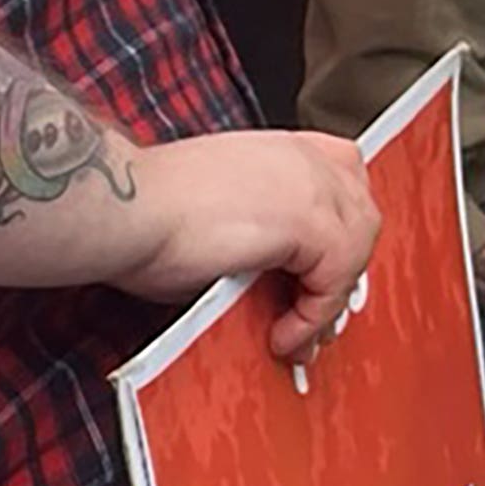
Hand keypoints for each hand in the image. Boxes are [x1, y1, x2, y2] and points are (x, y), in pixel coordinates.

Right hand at [114, 132, 380, 363]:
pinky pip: (337, 279)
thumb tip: (259, 284)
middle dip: (343, 270)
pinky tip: (281, 336)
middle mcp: (302, 158)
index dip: (341, 220)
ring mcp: (313, 186)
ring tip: (297, 336)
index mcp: (276, 149)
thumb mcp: (211, 214)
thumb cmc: (140, 213)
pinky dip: (313, 316)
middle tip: (316, 315)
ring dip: (328, 301)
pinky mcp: (312, 222)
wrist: (123, 208)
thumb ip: (253, 238)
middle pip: (361, 216)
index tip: (323, 262)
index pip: (343, 172)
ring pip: (357, 250)